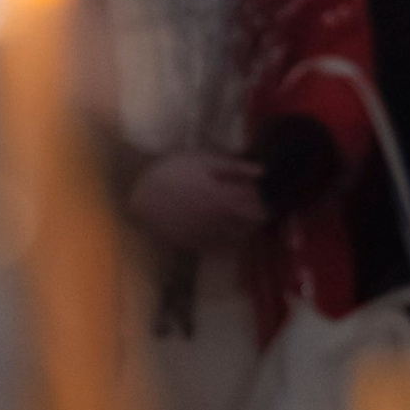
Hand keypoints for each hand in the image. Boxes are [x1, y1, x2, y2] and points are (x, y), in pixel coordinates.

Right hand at [130, 150, 267, 253]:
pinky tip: (229, 234)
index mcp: (224, 199)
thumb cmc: (174, 171)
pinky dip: (229, 243)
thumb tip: (262, 172)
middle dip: (259, 218)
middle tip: (261, 209)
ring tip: (247, 221)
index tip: (269, 198)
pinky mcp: (192, 244)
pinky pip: (219, 249)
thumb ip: (235, 167)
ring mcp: (205, 235)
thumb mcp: (205, 161)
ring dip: (247, 231)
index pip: (257, 208)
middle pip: (250, 226)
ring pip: (237, 239)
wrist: (140, 193)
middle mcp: (218, 221)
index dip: (265, 204)